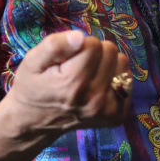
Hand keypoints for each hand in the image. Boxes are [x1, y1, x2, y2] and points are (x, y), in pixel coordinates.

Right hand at [1, 31, 130, 140]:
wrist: (33, 123)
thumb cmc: (32, 87)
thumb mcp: (32, 62)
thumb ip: (55, 46)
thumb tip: (80, 37)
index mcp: (73, 84)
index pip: (93, 44)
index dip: (79, 46)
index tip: (66, 59)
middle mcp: (94, 99)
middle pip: (110, 51)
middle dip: (94, 53)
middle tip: (76, 68)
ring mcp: (108, 110)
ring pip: (122, 64)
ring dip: (107, 64)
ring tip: (88, 76)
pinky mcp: (117, 116)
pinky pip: (127, 81)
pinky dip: (114, 79)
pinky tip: (97, 87)